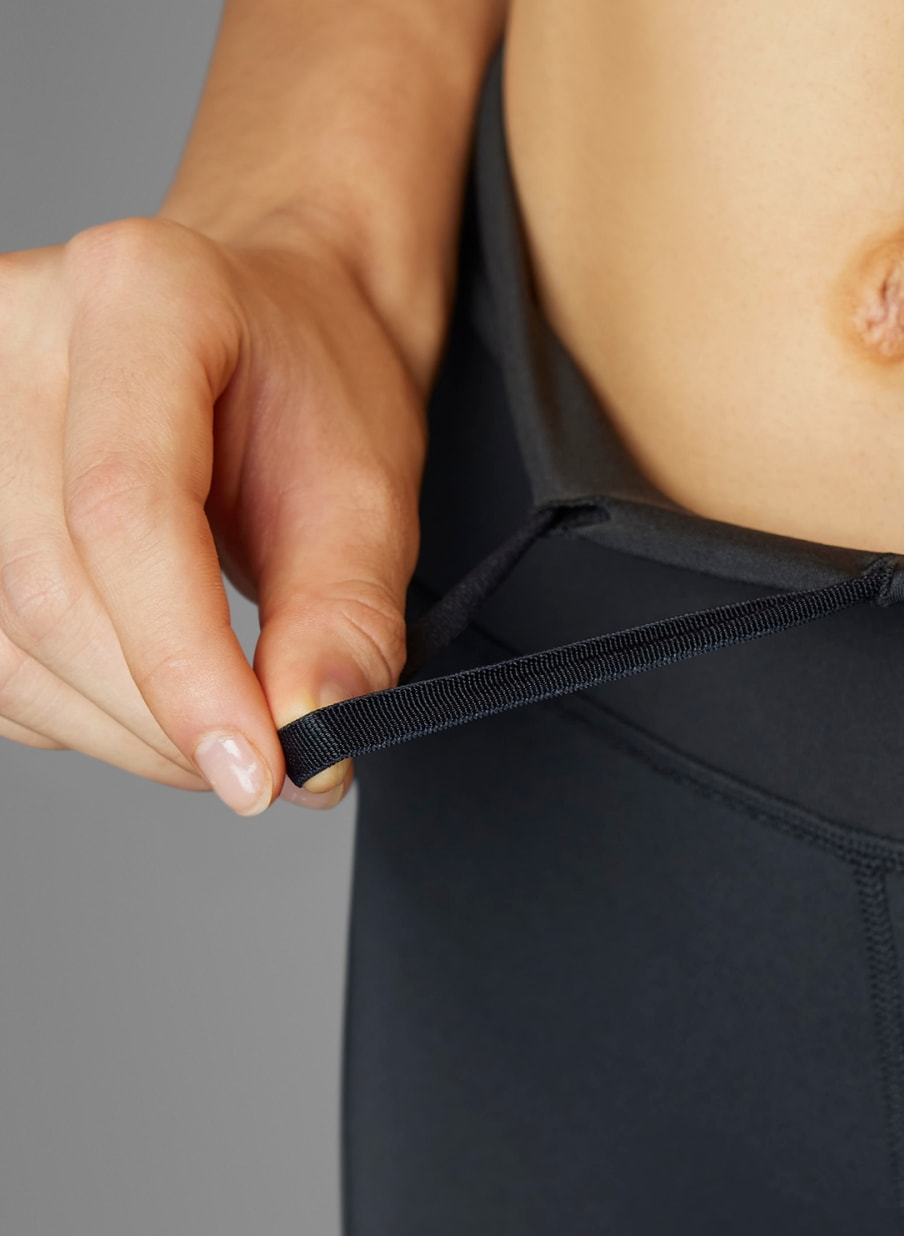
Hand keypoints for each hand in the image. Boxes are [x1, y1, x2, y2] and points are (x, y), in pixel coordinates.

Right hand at [0, 211, 425, 811]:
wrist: (270, 332)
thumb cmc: (316, 395)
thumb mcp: (371, 500)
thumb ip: (345, 623)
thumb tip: (307, 741)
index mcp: (143, 300)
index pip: (125, 513)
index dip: (184, 665)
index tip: (256, 770)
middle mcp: (15, 332)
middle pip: (48, 585)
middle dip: (163, 715)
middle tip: (267, 765)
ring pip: (2, 633)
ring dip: (120, 727)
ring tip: (221, 730)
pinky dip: (69, 709)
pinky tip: (147, 692)